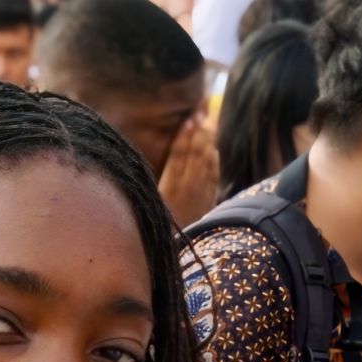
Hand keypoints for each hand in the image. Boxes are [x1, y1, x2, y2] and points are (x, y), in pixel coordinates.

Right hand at [155, 111, 220, 227]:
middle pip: (196, 153)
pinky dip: (213, 160)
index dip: (185, 136)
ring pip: (207, 161)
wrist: (176, 253)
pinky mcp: (208, 200)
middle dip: (200, 129)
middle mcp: (188, 188)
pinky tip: (212, 148)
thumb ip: (150, 182)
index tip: (189, 118)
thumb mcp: (148, 202)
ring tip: (207, 120)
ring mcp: (201, 194)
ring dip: (208, 139)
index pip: (180, 155)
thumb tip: (147, 162)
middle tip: (202, 108)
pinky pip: (213, 175)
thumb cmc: (153, 227)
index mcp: (170, 187)